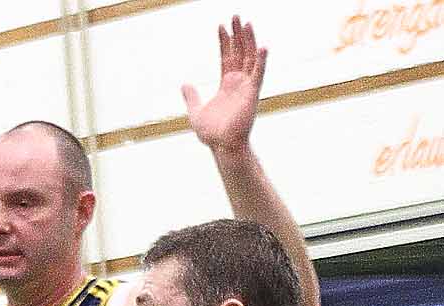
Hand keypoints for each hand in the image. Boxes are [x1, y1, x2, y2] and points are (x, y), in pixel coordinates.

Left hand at [182, 15, 265, 154]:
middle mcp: (238, 82)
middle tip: (236, 16)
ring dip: (249, 40)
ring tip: (246, 23)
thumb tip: (184, 85)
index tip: (221, 26)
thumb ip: (192, 97)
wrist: (222, 146)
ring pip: (250, 57)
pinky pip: (259, 73)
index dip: (225, 42)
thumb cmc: (212, 134)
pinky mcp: (253, 93)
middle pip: (240, 52)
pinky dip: (262, 60)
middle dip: (238, 34)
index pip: (227, 57)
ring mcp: (246, 86)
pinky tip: (262, 46)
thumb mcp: (195, 112)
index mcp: (226, 85)